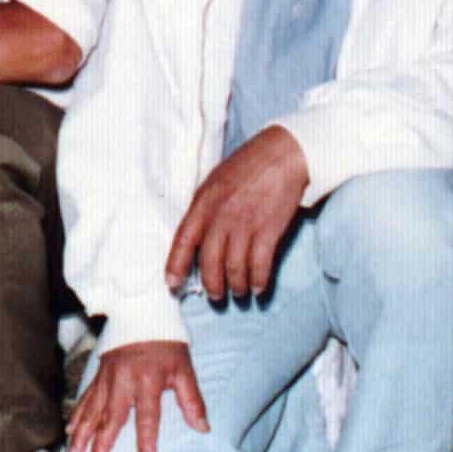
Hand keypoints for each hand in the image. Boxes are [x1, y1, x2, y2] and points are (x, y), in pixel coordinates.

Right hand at [67, 341, 206, 451]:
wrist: (141, 312)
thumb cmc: (167, 343)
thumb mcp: (184, 369)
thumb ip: (192, 399)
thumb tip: (203, 428)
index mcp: (148, 380)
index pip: (147, 415)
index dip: (146, 439)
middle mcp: (123, 381)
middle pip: (111, 416)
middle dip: (102, 443)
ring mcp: (107, 377)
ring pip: (92, 409)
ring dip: (83, 433)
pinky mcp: (98, 373)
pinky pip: (86, 397)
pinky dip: (77, 414)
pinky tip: (70, 429)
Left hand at [164, 125, 310, 303]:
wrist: (280, 155)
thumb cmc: (246, 168)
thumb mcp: (213, 183)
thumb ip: (204, 210)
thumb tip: (196, 238)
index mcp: (202, 203)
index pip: (182, 240)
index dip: (176, 265)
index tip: (172, 285)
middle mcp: (220, 216)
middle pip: (209, 261)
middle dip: (212, 285)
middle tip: (216, 297)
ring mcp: (245, 224)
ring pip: (235, 268)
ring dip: (237, 286)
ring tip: (239, 292)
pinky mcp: (269, 230)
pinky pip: (260, 265)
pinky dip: (259, 281)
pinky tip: (259, 287)